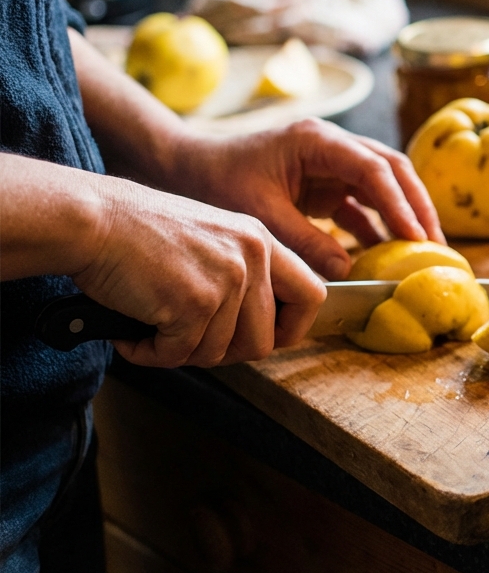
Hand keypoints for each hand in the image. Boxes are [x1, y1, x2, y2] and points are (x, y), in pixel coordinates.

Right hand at [74, 177, 325, 367]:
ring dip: (182, 353)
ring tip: (152, 329)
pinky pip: (180, 354)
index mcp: (261, 241)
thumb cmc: (138, 232)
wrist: (92, 218)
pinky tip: (132, 332)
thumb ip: (242, 275)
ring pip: (220, 353)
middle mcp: (252, 258)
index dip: (292, 329)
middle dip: (225, 353)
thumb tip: (259, 331)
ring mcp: (227, 280)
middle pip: (264, 340)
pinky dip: (150, 354)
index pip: (312, 295)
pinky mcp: (194, 302)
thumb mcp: (212, 239)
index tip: (266, 339)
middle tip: (188, 341)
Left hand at [165, 119, 444, 279]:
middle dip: (417, 206)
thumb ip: (304, 241)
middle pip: (392, 169)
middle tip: (435, 245)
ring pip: (383, 185)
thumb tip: (347, 270)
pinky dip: (376, 226)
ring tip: (423, 251)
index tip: (416, 238)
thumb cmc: (215, 182)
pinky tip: (386, 254)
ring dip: (403, 215)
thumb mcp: (260, 214)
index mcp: (316, 140)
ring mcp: (330, 163)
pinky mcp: (323, 183)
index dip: (400, 204)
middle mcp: (331, 145)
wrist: (183, 168)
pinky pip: (361, 203)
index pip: (373, 168)